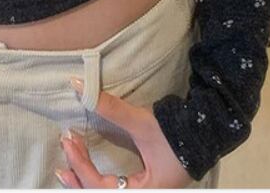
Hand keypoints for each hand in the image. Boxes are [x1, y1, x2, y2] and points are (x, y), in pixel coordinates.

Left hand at [56, 81, 193, 188]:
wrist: (205, 130)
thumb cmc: (176, 132)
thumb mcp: (141, 122)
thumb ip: (110, 107)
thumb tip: (79, 87)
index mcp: (147, 191)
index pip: (103, 188)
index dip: (82, 166)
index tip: (69, 141)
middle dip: (78, 177)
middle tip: (64, 153)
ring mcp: (145, 192)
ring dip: (85, 180)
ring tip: (67, 166)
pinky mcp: (145, 187)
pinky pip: (114, 189)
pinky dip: (96, 181)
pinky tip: (84, 169)